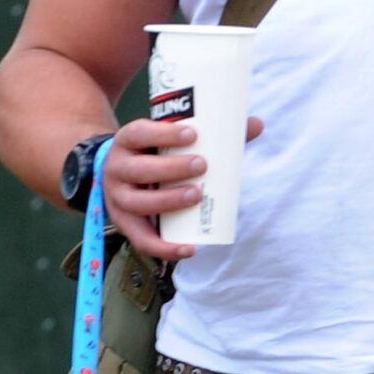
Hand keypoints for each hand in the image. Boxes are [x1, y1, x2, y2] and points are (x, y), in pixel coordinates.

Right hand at [98, 114, 261, 261]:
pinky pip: (142, 240)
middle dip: (171, 169)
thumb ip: (211, 133)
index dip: (163, 134)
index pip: (139, 133)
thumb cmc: (154, 153)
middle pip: (139, 169)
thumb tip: (257, 125)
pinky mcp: (125, 224)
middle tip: (202, 165)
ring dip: (168, 201)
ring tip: (196, 196)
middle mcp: (116, 168)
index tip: (193, 134)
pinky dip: (165, 247)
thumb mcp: (168, 139)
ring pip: (138, 203)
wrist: (118, 172)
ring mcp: (117, 198)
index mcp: (127, 141)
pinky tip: (189, 248)